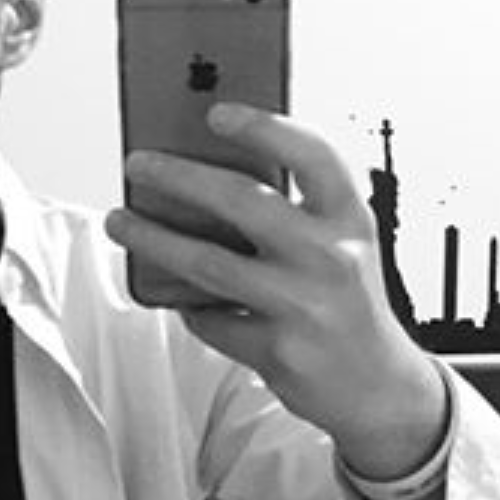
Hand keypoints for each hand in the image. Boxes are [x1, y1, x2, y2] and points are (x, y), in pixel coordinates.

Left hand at [105, 104, 448, 479]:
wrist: (378, 386)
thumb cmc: (347, 303)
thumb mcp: (341, 245)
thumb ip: (294, 211)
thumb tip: (206, 173)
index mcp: (350, 219)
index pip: (312, 155)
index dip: (264, 126)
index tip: (217, 113)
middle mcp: (331, 257)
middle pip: (243, 201)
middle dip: (179, 176)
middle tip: (138, 163)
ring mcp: (304, 306)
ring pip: (208, 263)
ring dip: (154, 239)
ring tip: (121, 221)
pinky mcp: (278, 351)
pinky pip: (211, 319)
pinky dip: (189, 307)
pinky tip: (178, 295)